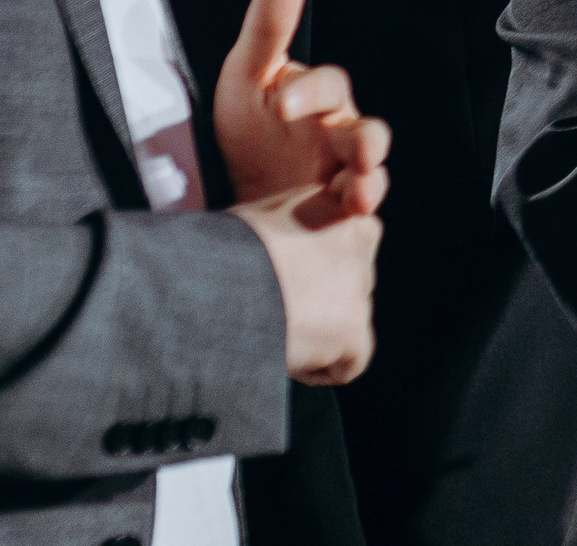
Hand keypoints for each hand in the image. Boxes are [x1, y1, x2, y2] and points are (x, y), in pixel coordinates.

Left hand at [215, 0, 391, 215]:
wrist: (243, 193)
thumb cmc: (251, 128)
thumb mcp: (248, 76)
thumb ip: (268, 26)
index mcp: (318, 99)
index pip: (328, 87)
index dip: (309, 92)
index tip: (281, 103)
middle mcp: (340, 135)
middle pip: (365, 132)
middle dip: (365, 142)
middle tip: (359, 150)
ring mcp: (344, 176)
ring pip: (372, 174)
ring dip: (371, 181)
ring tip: (361, 191)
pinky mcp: (340, 215)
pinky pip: (362, 215)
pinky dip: (360, 217)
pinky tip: (351, 215)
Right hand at [229, 184, 380, 383]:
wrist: (214, 286)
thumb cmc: (222, 250)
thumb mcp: (264, 215)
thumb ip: (298, 224)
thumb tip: (294, 242)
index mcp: (341, 207)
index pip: (348, 243)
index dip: (317, 265)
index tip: (285, 273)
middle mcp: (362, 240)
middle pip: (348, 284)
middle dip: (319, 301)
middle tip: (272, 305)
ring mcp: (360, 288)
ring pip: (346, 323)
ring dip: (316, 334)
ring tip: (270, 326)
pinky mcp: (354, 333)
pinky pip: (347, 364)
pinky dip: (316, 369)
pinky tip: (284, 352)